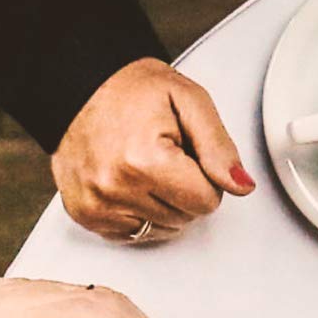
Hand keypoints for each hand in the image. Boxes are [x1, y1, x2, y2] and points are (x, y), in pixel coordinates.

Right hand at [52, 59, 255, 242]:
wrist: (75, 83)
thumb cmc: (131, 90)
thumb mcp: (189, 101)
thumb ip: (220, 148)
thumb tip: (241, 186)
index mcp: (144, 160)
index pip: (208, 201)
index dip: (204, 176)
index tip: (184, 152)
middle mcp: (114, 187)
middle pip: (186, 218)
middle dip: (183, 189)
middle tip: (161, 154)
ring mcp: (97, 204)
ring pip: (164, 228)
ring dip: (162, 202)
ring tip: (141, 164)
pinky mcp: (85, 214)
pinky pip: (135, 233)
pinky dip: (138, 212)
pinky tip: (127, 181)